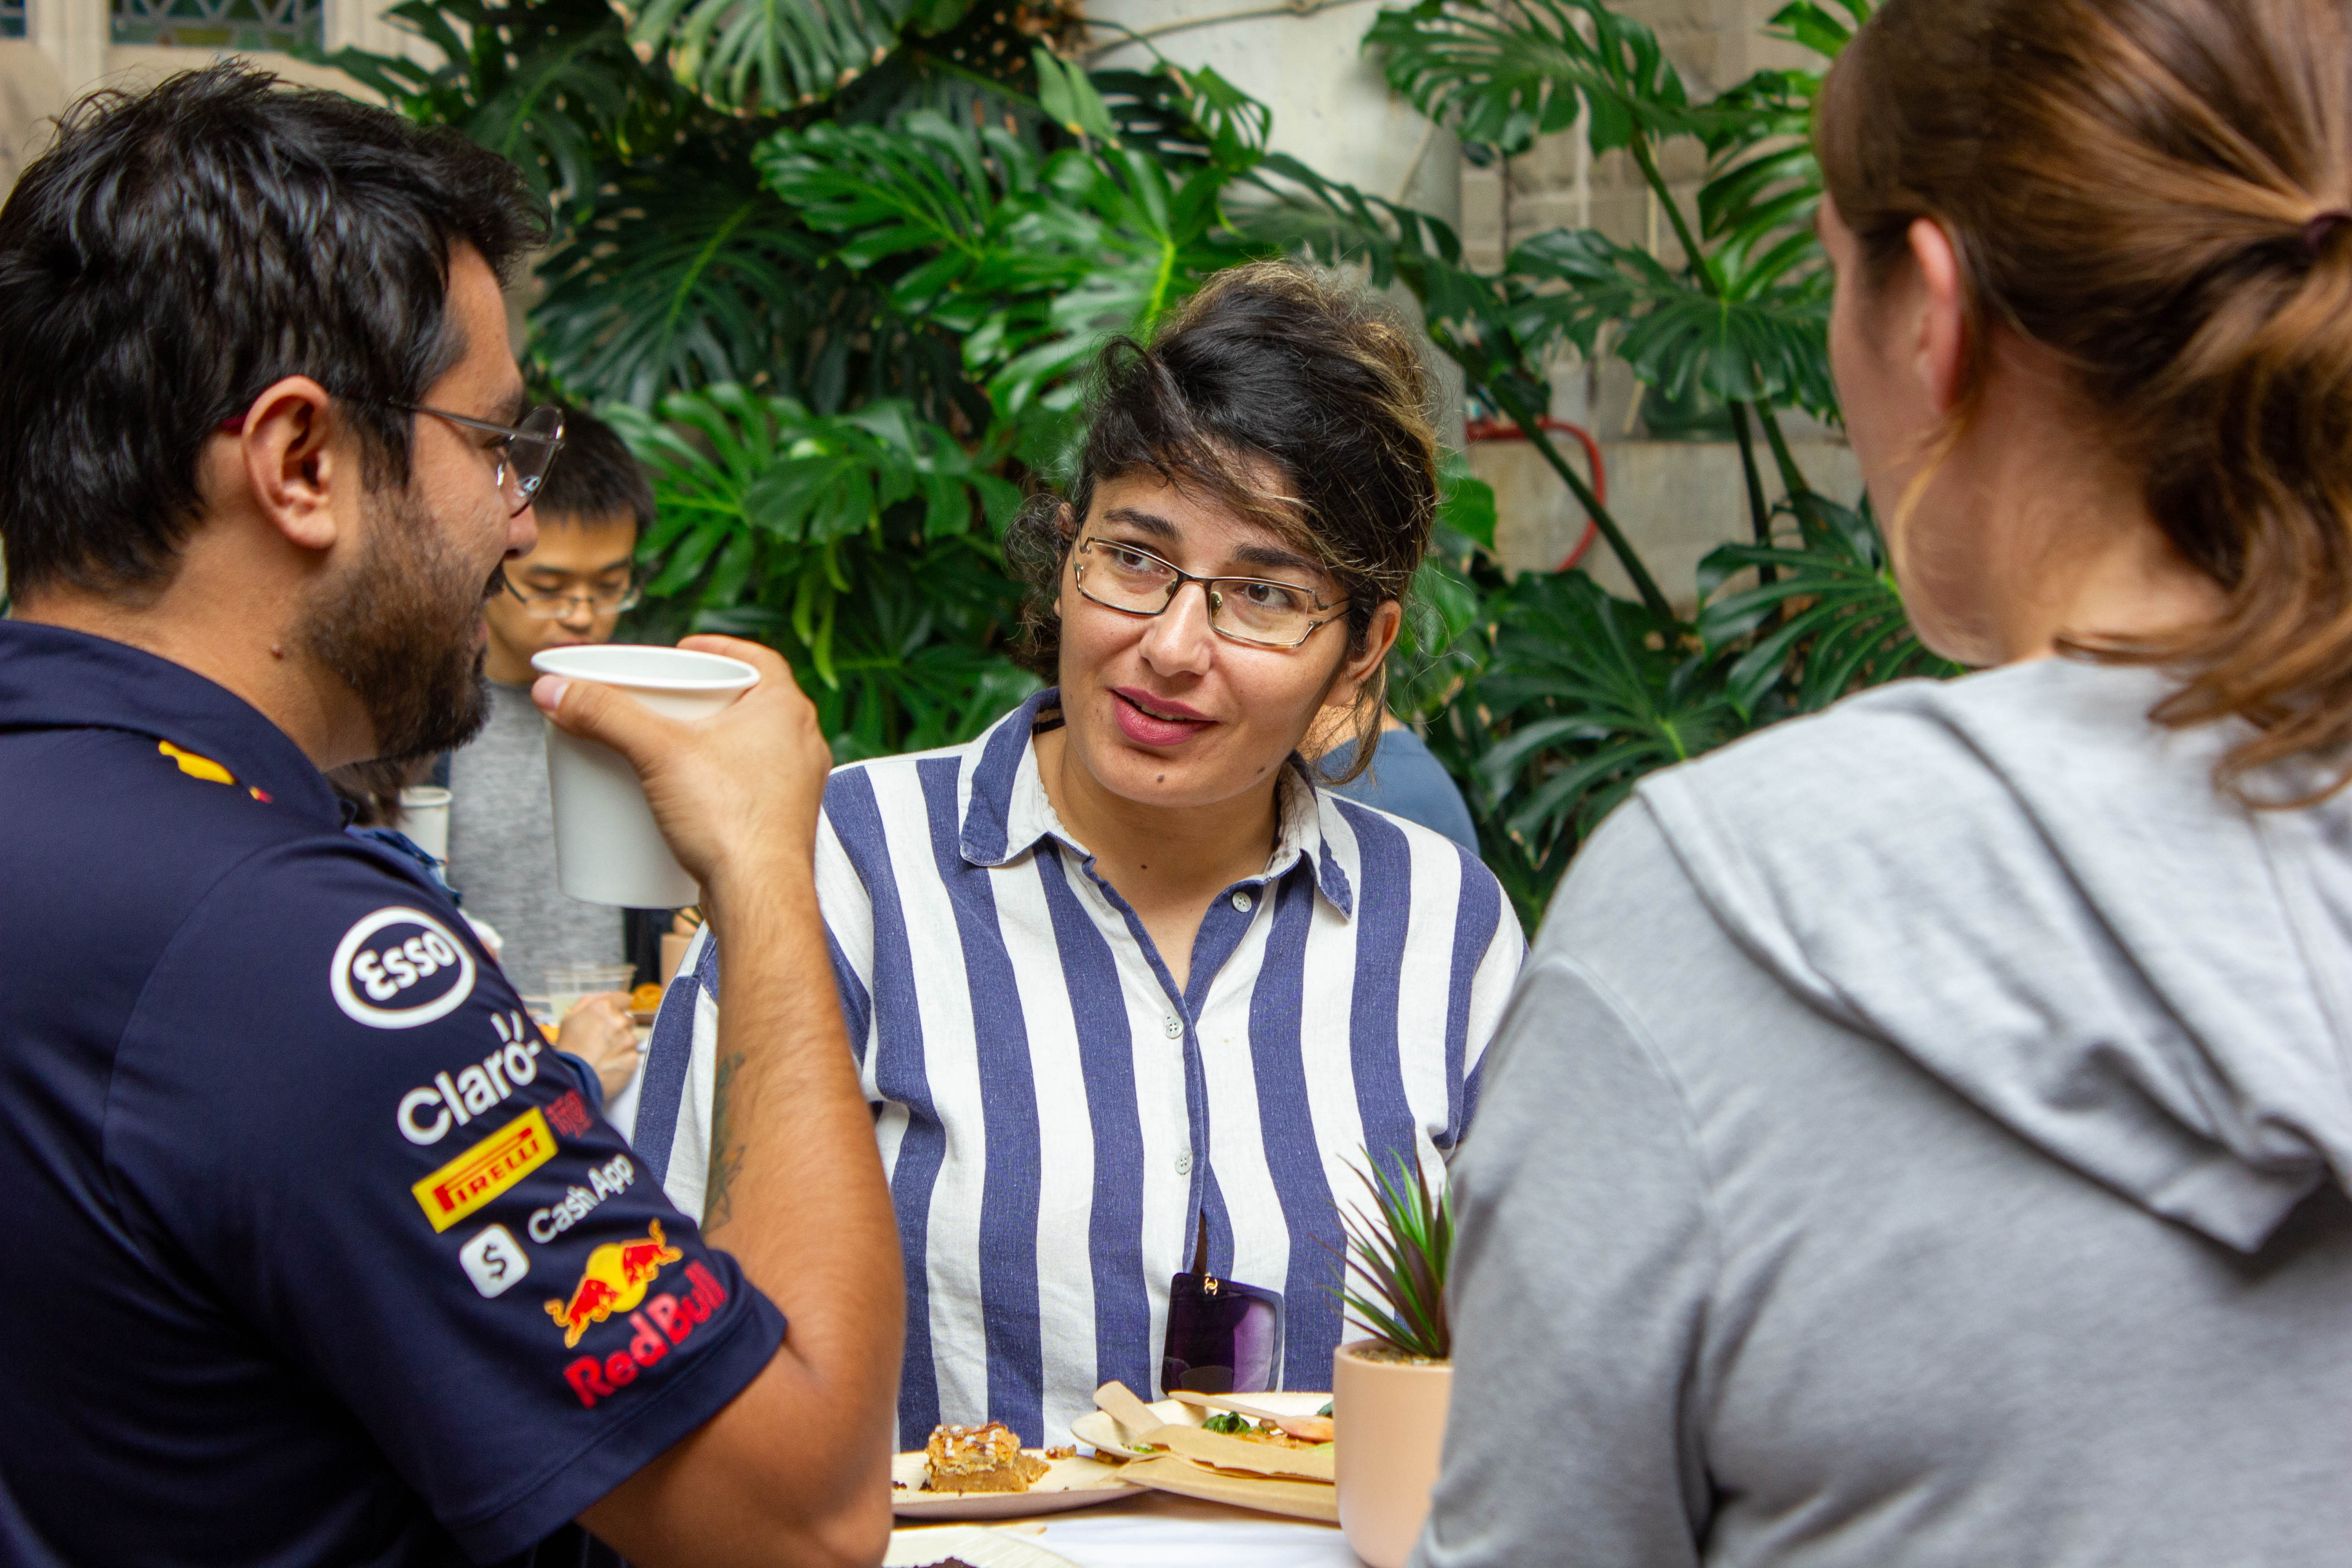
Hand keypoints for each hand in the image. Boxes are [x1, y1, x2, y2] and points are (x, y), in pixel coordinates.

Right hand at [531, 636, 830, 901]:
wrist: (760, 898)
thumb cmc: (733, 823)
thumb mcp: (656, 753)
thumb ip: (604, 715)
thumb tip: (554, 691)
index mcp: (786, 710)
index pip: (756, 659)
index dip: (718, 648)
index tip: (684, 651)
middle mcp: (801, 745)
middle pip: (746, 703)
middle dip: (703, 699)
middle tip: (664, 700)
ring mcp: (795, 787)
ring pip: (748, 749)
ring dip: (709, 743)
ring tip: (666, 746)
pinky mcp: (780, 824)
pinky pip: (746, 790)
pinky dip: (716, 784)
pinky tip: (687, 796)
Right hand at [556, 992, 641, 1100]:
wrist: (571, 1079)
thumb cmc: (568, 1047)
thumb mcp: (570, 1018)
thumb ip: (589, 1001)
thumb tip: (606, 995)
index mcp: (604, 1007)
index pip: (624, 999)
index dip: (617, 1007)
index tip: (612, 1016)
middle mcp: (619, 1021)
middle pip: (628, 1019)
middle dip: (619, 1027)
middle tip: (603, 1040)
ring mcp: (628, 1041)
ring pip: (631, 1037)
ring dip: (622, 1043)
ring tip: (604, 1054)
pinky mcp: (633, 1059)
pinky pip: (632, 1055)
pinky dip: (623, 1058)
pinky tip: (609, 1064)